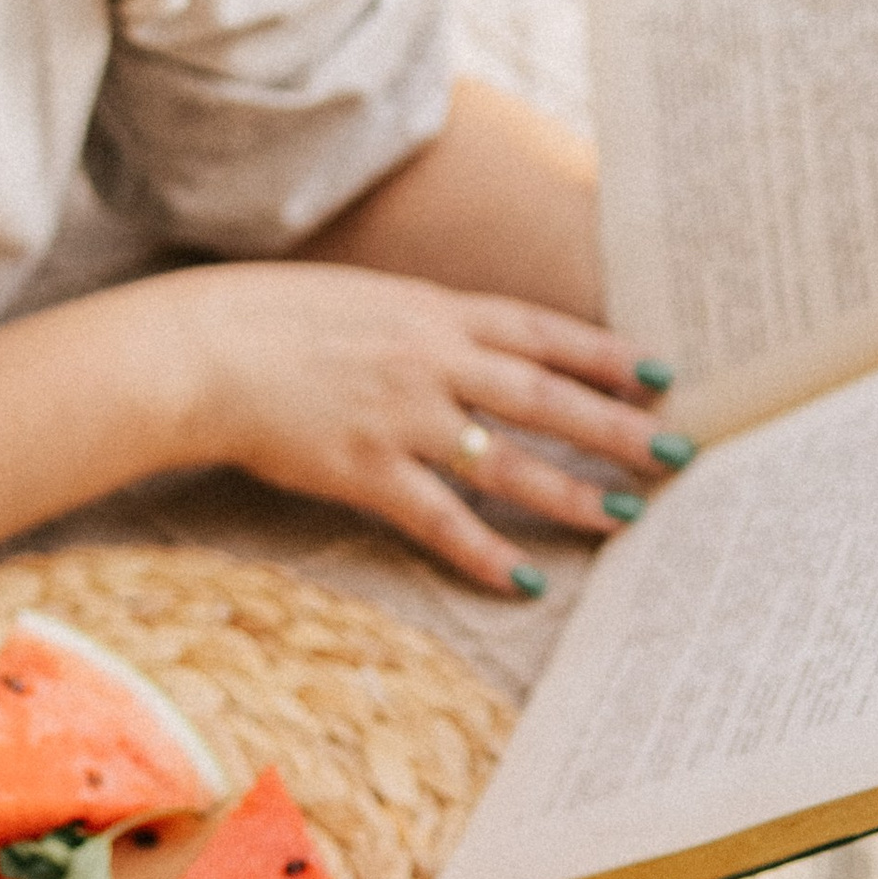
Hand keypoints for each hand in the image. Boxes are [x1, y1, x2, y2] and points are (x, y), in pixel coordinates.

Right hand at [153, 262, 682, 592]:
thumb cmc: (267, 318)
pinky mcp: (366, 471)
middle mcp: (432, 361)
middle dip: (618, 428)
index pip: (542, 332)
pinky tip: (524, 581)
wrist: (199, 349)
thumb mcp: (360, 297)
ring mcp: (403, 418)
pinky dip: (486, 554)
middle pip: (548, 398)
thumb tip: (462, 344)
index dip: (606, 355)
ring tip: (627, 517)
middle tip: (678, 452)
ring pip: (511, 462)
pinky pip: (441, 520)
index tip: (660, 374)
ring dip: (573, 493)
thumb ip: (418, 323)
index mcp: (433, 311)